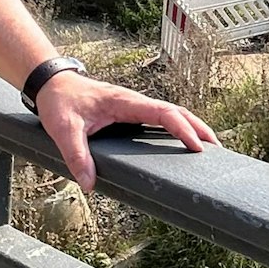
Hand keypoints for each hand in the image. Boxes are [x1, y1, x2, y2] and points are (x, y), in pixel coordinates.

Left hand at [31, 71, 217, 191]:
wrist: (51, 83)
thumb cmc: (59, 102)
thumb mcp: (64, 129)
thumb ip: (76, 155)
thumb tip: (89, 184)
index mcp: (125, 102)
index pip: (163, 112)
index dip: (182, 128)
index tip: (197, 145)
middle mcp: (134, 102)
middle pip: (176, 111)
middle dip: (198, 127)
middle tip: (217, 149)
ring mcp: (133, 107)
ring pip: (170, 113)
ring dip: (191, 126)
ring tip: (208, 148)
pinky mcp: (128, 112)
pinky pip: (159, 119)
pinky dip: (176, 127)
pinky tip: (180, 143)